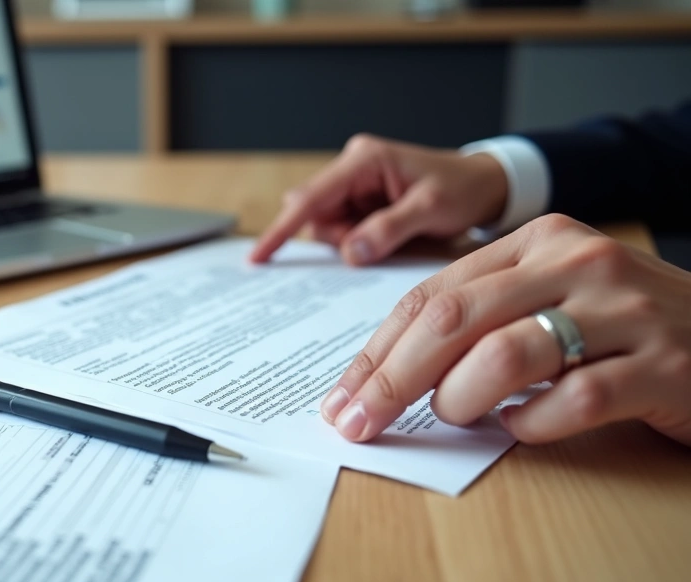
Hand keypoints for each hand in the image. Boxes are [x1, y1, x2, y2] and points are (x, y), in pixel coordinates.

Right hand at [250, 134, 509, 264]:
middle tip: (380, 242)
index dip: (282, 229)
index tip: (258, 256)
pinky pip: (345, 230)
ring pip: (329, 227)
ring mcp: (355, 187)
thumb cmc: (463, 188)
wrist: (487, 185)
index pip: (310, 198)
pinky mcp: (361, 202)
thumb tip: (349, 253)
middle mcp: (352, 169)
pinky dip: (360, 242)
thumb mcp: (431, 209)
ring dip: (352, 242)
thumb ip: (388, 229)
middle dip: (340, 238)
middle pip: (316, 216)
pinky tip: (388, 236)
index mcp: (363, 160)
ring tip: (394, 235)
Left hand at [318, 214, 690, 445]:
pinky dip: (533, 424)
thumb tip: (384, 373)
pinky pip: (572, 402)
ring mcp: (624, 312)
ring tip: (460, 417)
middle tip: (359, 424)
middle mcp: (577, 263)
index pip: (432, 295)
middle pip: (452, 322)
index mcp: (538, 240)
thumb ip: (481, 318)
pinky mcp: (663, 366)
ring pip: (505, 356)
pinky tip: (525, 427)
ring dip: (461, 400)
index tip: (342, 397)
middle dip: (391, 380)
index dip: (376, 352)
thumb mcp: (550, 298)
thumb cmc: (623, 328)